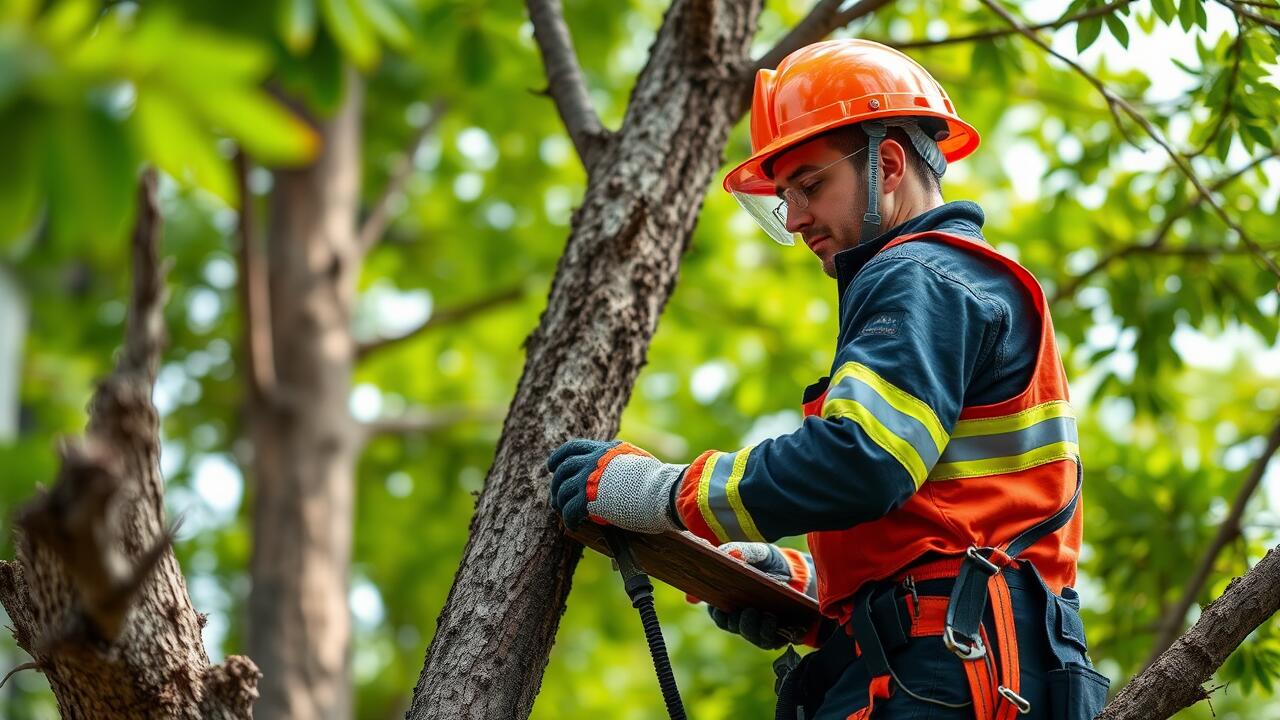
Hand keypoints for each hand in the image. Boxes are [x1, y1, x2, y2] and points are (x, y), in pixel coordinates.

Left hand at [546, 439, 685, 532]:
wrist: (661, 492)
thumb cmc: (658, 480)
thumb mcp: (637, 460)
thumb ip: (621, 462)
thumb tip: (620, 470)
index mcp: (604, 450)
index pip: (573, 447)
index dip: (559, 457)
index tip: (552, 466)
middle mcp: (592, 461)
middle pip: (563, 470)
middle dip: (557, 485)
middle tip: (556, 497)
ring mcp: (588, 479)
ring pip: (562, 490)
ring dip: (560, 503)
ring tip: (563, 512)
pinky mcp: (587, 499)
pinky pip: (569, 510)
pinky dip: (569, 519)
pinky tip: (573, 524)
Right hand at [704, 542, 819, 649]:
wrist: (798, 573)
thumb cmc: (770, 563)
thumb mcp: (758, 552)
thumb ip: (741, 551)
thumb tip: (724, 554)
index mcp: (731, 600)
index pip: (717, 612)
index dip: (716, 612)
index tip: (720, 607)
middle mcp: (742, 617)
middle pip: (732, 626)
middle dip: (736, 621)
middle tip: (747, 610)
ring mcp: (759, 628)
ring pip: (751, 636)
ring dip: (754, 627)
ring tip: (763, 614)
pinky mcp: (777, 635)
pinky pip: (770, 641)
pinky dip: (771, 632)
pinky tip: (774, 620)